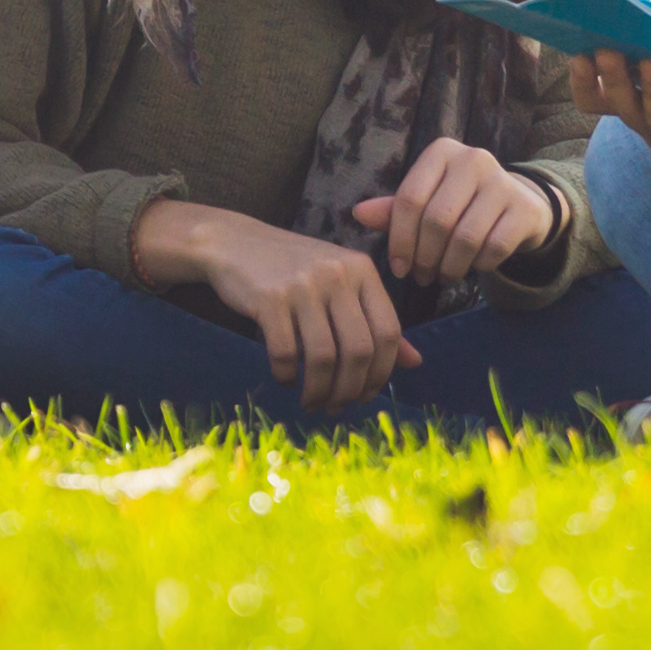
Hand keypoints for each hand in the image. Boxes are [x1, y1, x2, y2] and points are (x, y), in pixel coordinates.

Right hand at [139, 199, 414, 410]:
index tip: (366, 395)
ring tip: (311, 401)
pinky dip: (286, 375)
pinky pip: (285, 353)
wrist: (234, 243)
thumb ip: (376, 320)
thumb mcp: (341, 284)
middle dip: (349, 389)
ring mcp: (302, 285)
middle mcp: (337, 273)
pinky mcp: (269, 298)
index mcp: (362, 269)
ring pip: (323, 357)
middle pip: (358, 350)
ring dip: (318, 390)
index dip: (382, 373)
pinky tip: (284, 379)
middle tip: (335, 406)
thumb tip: (416, 363)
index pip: (388, 332)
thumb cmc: (293, 269)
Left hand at [353, 136, 569, 291]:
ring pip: (465, 238)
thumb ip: (394, 209)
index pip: (410, 199)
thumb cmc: (461, 203)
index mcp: (441, 152)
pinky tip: (473, 267)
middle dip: (425, 258)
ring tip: (443, 276)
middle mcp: (473, 159)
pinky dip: (479, 266)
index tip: (398, 268)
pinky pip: (494, 248)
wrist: (518, 205)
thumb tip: (358, 213)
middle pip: (437, 220)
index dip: (400, 240)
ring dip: (450, 267)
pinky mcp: (525, 208)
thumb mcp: (427, 200)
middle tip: (421, 277)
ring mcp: (503, 182)